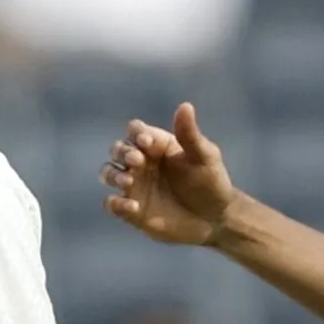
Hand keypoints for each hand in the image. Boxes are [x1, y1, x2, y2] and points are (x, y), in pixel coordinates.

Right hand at [103, 100, 236, 246]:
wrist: (215, 217)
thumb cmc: (211, 182)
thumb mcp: (204, 156)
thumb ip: (190, 134)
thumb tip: (185, 106)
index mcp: (156, 145)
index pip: (135, 131)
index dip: (136, 133)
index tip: (146, 142)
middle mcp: (141, 163)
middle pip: (117, 150)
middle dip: (122, 152)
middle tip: (137, 161)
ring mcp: (134, 186)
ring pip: (108, 173)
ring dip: (112, 175)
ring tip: (128, 182)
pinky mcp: (132, 210)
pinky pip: (112, 203)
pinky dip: (115, 204)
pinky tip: (133, 207)